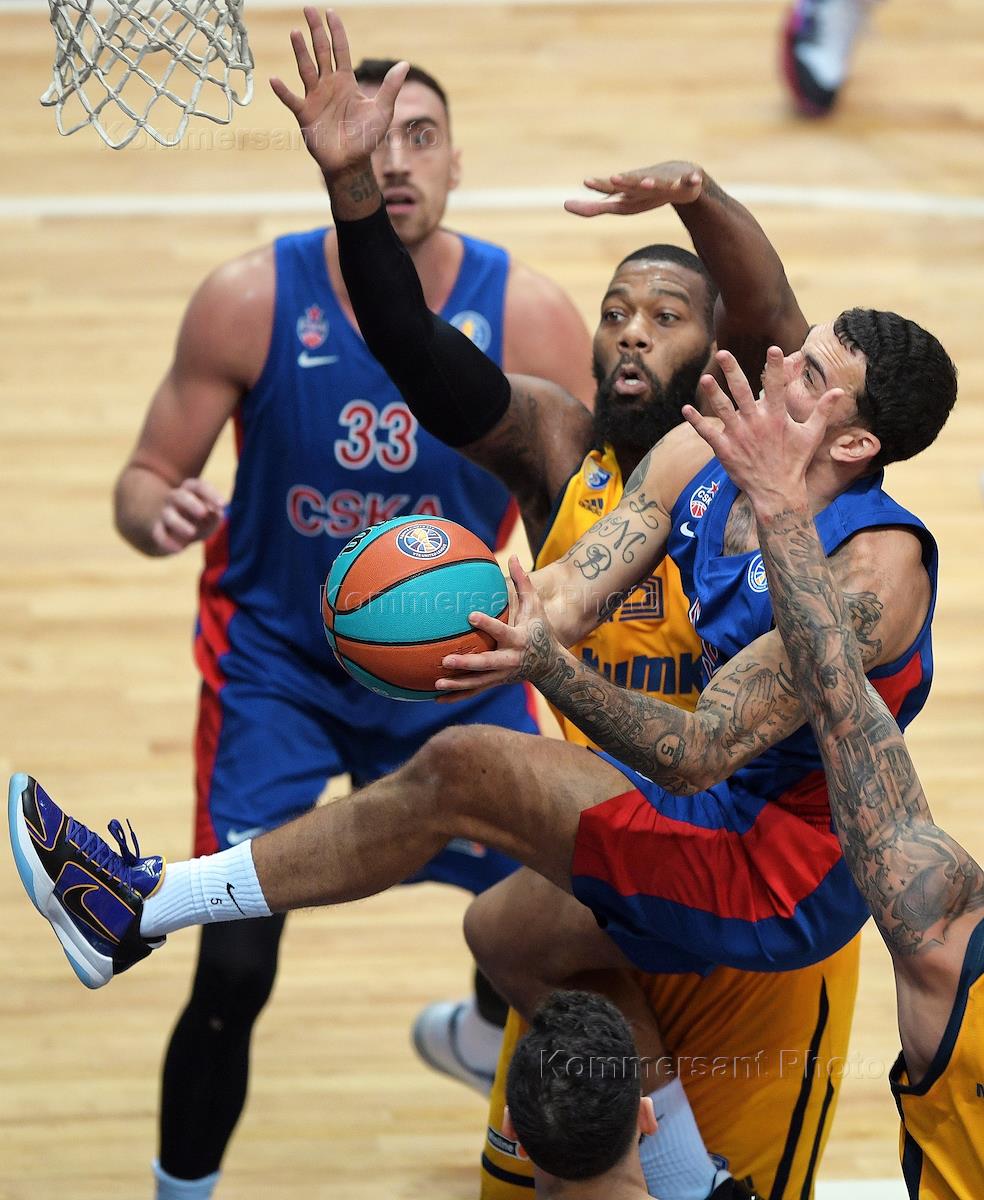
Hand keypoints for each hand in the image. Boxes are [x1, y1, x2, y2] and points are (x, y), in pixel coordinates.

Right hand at [150, 478, 224, 554]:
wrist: (181, 534)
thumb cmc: (203, 520)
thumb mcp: (212, 517)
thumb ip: (215, 515)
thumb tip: (213, 514)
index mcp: (190, 490)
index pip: (199, 487)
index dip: (210, 494)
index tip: (223, 505)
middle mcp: (175, 498)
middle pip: (179, 496)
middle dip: (191, 503)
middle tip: (203, 513)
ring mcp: (166, 513)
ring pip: (168, 515)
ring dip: (179, 523)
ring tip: (192, 533)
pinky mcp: (159, 529)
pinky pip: (159, 534)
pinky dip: (167, 542)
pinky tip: (179, 549)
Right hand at [270, 8, 407, 179]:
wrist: (351, 163)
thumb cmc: (366, 138)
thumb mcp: (383, 111)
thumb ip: (390, 87)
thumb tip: (405, 65)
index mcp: (346, 81)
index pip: (340, 50)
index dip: (336, 31)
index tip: (330, 12)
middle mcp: (329, 85)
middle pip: (320, 51)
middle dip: (315, 30)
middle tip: (308, 9)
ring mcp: (315, 97)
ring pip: (306, 69)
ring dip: (300, 52)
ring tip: (295, 32)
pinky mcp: (305, 114)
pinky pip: (291, 100)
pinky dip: (283, 91)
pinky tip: (275, 80)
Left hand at [436, 555, 561, 694]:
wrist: (551, 666)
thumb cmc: (540, 630)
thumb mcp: (535, 607)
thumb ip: (523, 583)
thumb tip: (511, 555)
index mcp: (518, 639)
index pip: (501, 631)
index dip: (487, 624)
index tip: (471, 615)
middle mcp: (509, 660)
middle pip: (486, 664)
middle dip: (467, 663)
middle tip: (447, 660)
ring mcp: (501, 676)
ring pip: (478, 683)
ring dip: (457, 685)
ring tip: (437, 683)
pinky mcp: (495, 684)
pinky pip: (474, 692)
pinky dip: (456, 696)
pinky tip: (436, 697)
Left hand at [564, 162, 702, 217]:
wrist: (681, 176)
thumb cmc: (645, 191)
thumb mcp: (620, 203)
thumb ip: (594, 207)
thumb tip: (566, 205)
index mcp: (630, 188)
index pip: (612, 187)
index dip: (602, 185)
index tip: (587, 183)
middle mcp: (645, 181)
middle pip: (633, 182)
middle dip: (625, 181)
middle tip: (615, 179)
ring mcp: (666, 181)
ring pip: (659, 181)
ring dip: (652, 182)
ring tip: (648, 183)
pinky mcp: (686, 182)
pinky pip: (690, 181)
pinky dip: (691, 180)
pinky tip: (694, 180)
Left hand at [682, 347, 842, 513]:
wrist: (777, 492)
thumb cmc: (795, 462)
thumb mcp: (811, 435)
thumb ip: (822, 410)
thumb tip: (838, 390)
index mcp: (777, 417)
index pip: (776, 386)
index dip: (775, 367)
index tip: (773, 349)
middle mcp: (756, 423)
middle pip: (742, 392)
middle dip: (732, 371)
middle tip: (723, 353)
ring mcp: (739, 436)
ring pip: (723, 409)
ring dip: (713, 393)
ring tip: (705, 378)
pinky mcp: (725, 450)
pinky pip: (708, 433)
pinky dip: (697, 421)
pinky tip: (686, 409)